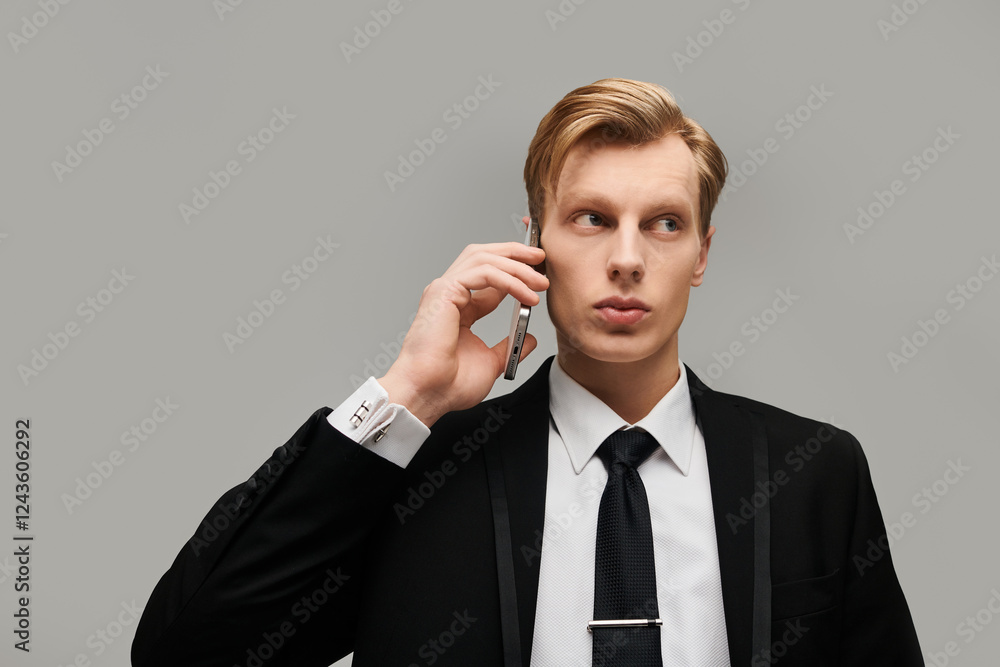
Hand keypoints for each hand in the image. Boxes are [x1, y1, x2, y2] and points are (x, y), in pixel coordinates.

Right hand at [378, 239, 547, 427]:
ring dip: (516, 266)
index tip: (539, 277)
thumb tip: (529, 338)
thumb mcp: (492, 362)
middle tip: (540, 258)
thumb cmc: (448, 384)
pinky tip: (526, 294)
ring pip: (484, 259)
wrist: (429, 394)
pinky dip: (509, 280)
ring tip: (540, 280)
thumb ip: (509, 346)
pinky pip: (484, 273)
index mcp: (458, 307)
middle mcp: (449, 293)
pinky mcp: (445, 291)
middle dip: (514, 253)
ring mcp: (445, 290)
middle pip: (483, 256)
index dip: (514, 271)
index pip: (487, 275)